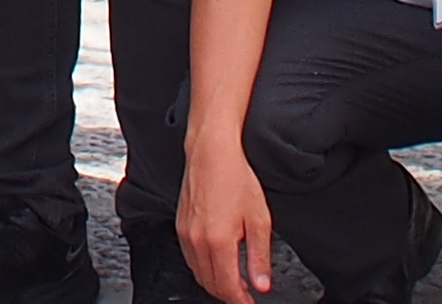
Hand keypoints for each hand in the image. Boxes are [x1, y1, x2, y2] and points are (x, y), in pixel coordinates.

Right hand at [179, 130, 275, 302]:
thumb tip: (261, 284)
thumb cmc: (236, 179)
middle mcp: (197, 240)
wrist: (211, 152)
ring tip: (235, 280)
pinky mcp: (179, 226)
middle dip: (228, 294)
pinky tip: (218, 261)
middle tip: (246, 294)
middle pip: (210, 284)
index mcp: (218, 241)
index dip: (241, 300)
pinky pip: (190, 258)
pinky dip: (203, 267)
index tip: (250, 303)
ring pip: (198, 273)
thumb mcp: (259, 219)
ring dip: (215, 282)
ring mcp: (185, 233)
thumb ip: (259, 257)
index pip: (228, 287)